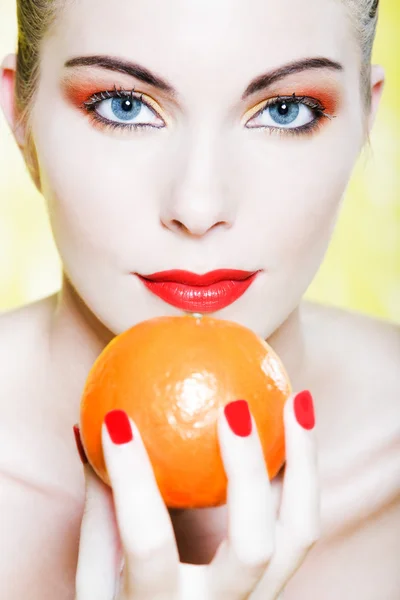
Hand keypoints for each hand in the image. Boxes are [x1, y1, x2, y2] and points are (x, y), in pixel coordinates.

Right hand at [73, 391, 319, 599]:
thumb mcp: (97, 576)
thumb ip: (99, 507)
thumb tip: (87, 432)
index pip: (149, 543)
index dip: (132, 480)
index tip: (118, 420)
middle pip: (253, 545)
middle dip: (247, 472)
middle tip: (235, 409)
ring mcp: (261, 598)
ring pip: (299, 532)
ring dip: (303, 464)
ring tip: (297, 401)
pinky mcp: (280, 579)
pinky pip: (299, 522)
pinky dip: (302, 472)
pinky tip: (295, 426)